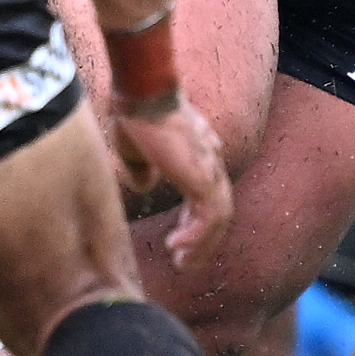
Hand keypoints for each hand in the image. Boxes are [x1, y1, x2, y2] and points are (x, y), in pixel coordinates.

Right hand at [111, 95, 230, 261]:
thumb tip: (145, 186)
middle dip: (202, 240)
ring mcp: (211, 170)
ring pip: (218, 220)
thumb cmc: (137, 114)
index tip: (180, 239)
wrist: (143, 93)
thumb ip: (142, 169)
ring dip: (201, 245)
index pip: (208, 196)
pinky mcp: (203, 179)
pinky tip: (176, 247)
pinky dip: (196, 237)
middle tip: (183, 261)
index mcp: (200, 154)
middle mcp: (212, 162)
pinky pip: (209, 219)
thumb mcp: (136, 150)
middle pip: (218, 212)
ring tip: (181, 262)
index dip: (196, 222)